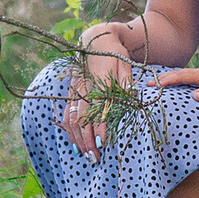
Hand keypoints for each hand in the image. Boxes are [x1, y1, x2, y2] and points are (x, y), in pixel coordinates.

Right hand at [60, 24, 134, 159]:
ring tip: (86, 155)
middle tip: (95, 157)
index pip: (97, 109)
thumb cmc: (115, 54)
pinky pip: (67, 114)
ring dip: (77, 139)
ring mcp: (75, 90)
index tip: (103, 143)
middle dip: (87, 140)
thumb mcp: (125, 65)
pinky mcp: (71, 92)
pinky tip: (75, 144)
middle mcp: (83, 88)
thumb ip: (126, 81)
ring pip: (72, 118)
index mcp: (97, 81)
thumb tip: (131, 95)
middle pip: (81, 118)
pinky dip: (69, 130)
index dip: (99, 127)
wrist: (97, 40)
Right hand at [152, 61, 198, 101]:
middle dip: (162, 79)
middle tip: (147, 84)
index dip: (166, 81)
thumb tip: (194, 97)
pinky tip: (175, 83)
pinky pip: (187, 78)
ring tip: (156, 83)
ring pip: (181, 75)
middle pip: (177, 75)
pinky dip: (178, 79)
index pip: (180, 77)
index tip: (153, 85)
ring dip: (169, 78)